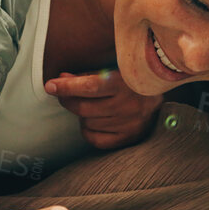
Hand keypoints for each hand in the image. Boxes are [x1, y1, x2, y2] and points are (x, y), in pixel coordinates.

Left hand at [45, 69, 163, 150]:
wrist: (158, 98)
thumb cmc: (128, 81)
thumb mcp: (111, 70)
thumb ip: (85, 75)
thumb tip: (60, 79)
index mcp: (124, 83)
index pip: (89, 86)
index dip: (67, 87)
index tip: (50, 85)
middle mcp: (128, 105)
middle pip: (83, 108)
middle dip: (68, 100)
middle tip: (64, 94)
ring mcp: (130, 124)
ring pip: (87, 123)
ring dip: (82, 115)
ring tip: (93, 105)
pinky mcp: (128, 138)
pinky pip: (95, 139)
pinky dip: (89, 130)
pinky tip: (95, 121)